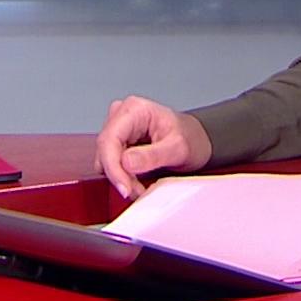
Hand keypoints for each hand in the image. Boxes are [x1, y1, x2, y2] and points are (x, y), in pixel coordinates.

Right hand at [94, 96, 211, 199]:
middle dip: (119, 175)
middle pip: (105, 151)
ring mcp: (117, 128)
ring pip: (105, 159)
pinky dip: (122, 176)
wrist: (196, 141)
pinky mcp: (117, 143)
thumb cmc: (190, 139)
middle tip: (138, 191)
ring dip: (120, 178)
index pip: (110, 139)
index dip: (113, 167)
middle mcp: (122, 115)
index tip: (124, 188)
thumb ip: (152, 156)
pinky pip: (110, 164)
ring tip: (141, 186)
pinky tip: (137, 180)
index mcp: (134, 109)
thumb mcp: (177, 148)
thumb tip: (126, 162)